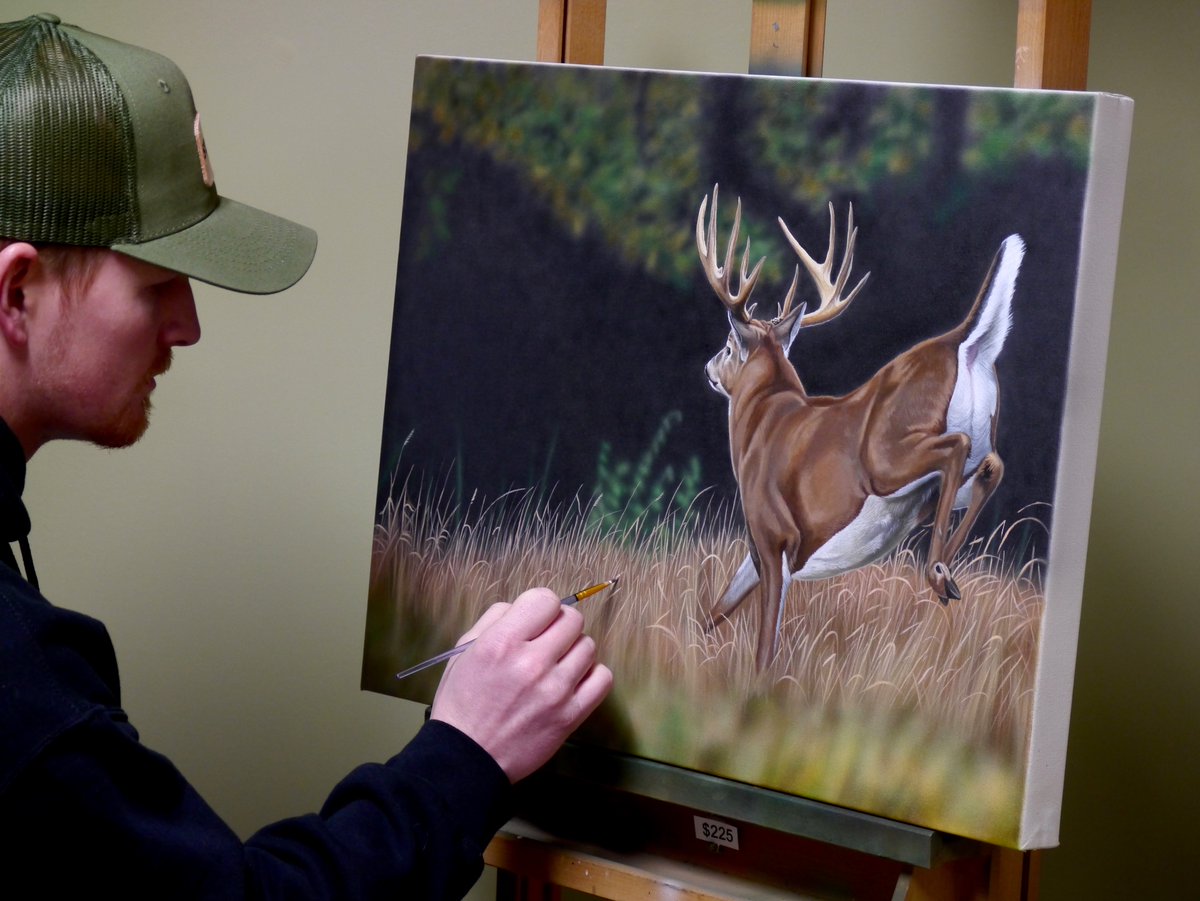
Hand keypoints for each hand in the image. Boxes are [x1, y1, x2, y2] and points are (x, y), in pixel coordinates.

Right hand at [429, 587, 612, 782]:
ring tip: (556, 665)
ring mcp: (555, 690)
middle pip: (573, 620)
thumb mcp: (464, 651)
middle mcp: (531, 663)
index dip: (541, 607)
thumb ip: (494, 620)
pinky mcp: (570, 715)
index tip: (536, 620)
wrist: (468, 758)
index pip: (546, 599)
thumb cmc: (463, 704)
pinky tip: (573, 681)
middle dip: (559, 626)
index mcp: (502, 643)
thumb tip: (522, 607)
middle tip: (546, 642)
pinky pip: (602, 678)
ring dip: (574, 651)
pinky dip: (592, 675)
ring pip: (588, 646)